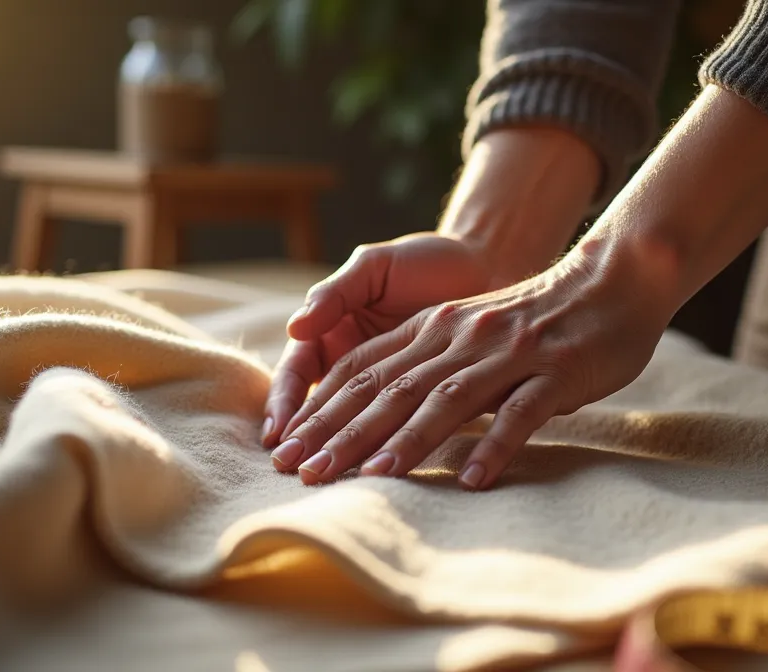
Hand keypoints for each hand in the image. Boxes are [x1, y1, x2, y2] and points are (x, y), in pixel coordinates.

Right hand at [262, 232, 493, 448]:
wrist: (487, 266)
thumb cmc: (426, 260)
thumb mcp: (376, 266)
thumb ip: (337, 292)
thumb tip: (296, 327)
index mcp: (331, 331)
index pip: (296, 373)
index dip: (285, 401)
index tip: (280, 431)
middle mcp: (352, 362)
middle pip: (317, 406)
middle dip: (305, 437)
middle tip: (290, 467)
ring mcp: (387, 384)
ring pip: (355, 423)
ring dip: (338, 449)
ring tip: (324, 475)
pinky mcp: (424, 399)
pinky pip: (399, 429)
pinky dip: (385, 448)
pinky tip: (378, 470)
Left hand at [269, 240, 672, 489]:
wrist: (614, 279)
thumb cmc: (540, 315)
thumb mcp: (471, 328)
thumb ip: (428, 359)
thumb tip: (379, 408)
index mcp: (436, 327)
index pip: (363, 370)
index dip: (320, 408)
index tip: (284, 448)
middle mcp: (462, 338)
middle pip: (390, 388)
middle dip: (341, 431)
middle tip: (301, 471)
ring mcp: (509, 354)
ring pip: (445, 398)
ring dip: (403, 439)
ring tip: (366, 477)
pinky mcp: (556, 371)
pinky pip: (521, 412)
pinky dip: (493, 443)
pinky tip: (469, 478)